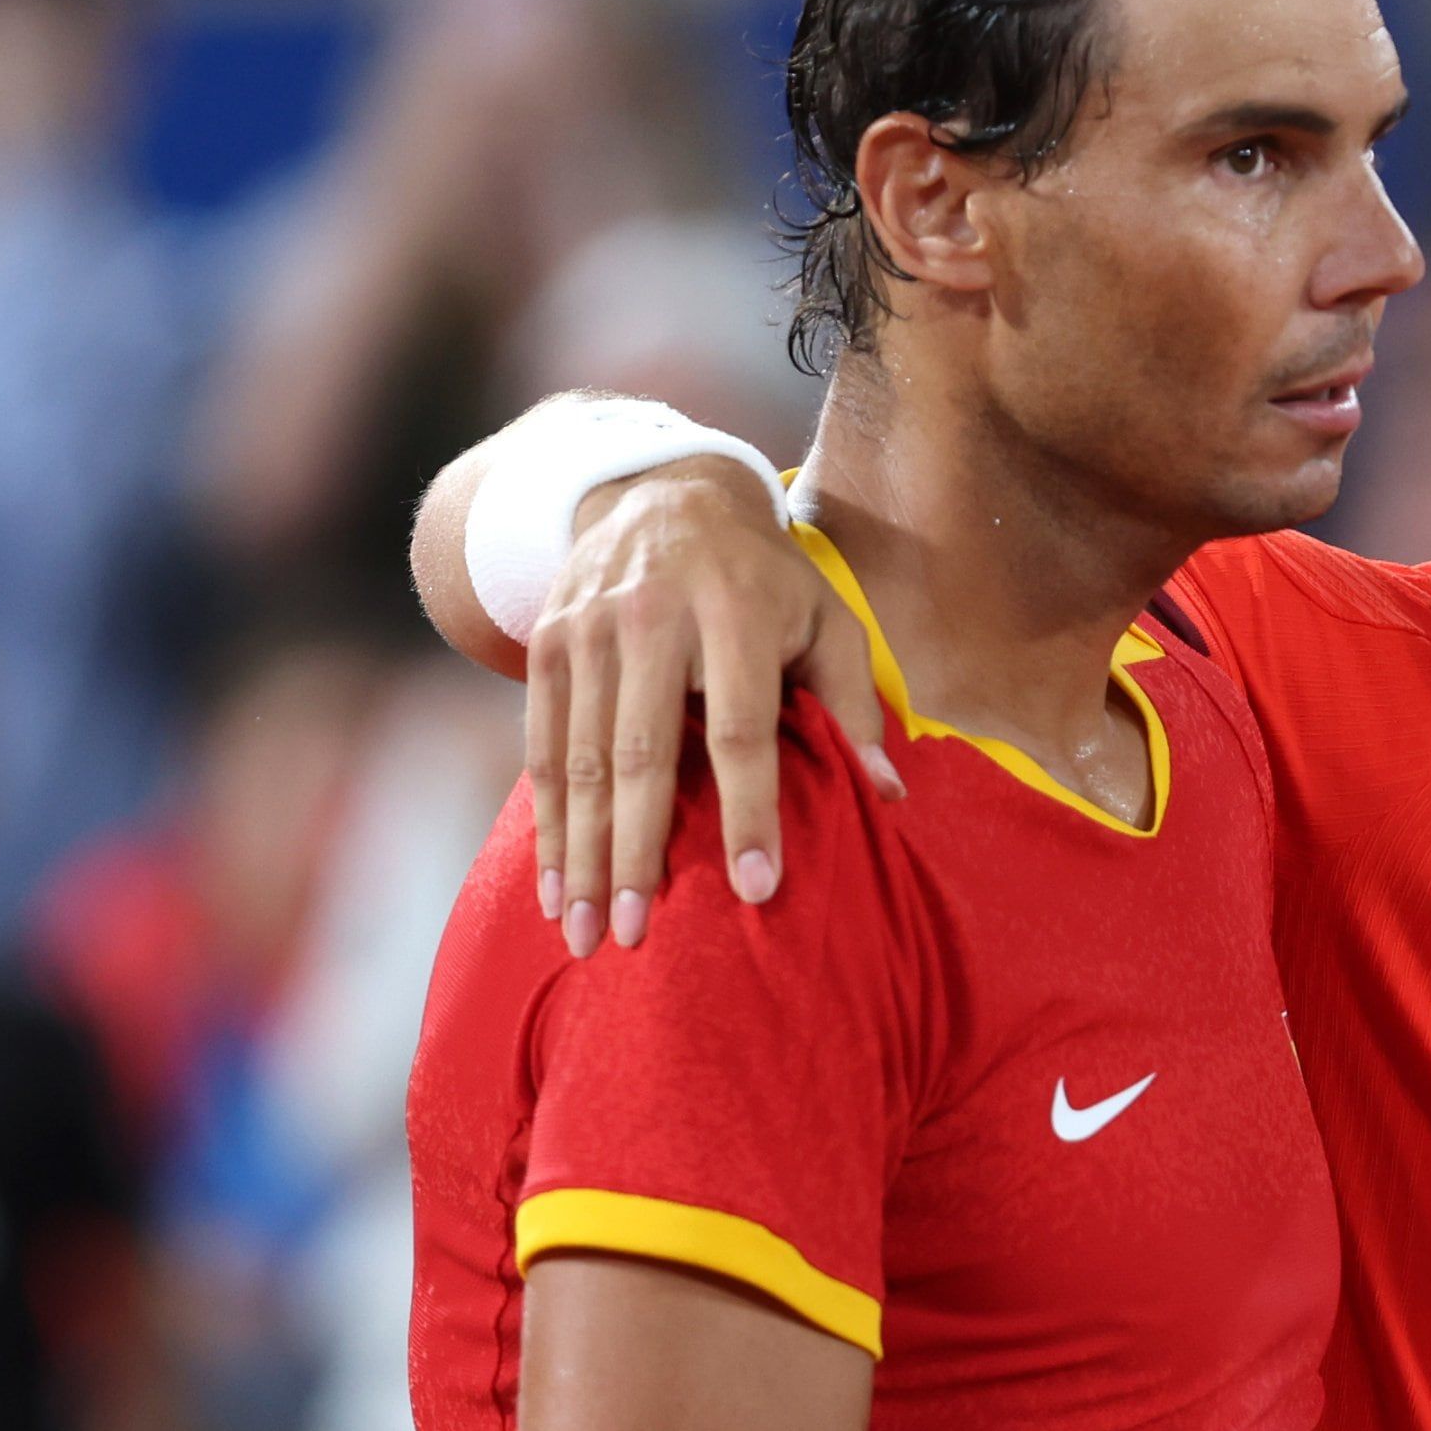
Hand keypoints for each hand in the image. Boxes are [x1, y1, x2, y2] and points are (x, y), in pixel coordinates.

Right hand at [527, 460, 897, 952]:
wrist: (662, 493)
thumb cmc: (765, 579)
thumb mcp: (827, 619)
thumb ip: (855, 703)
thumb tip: (889, 795)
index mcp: (734, 616)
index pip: (739, 730)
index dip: (748, 812)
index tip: (755, 889)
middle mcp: (651, 620)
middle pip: (640, 755)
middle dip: (636, 853)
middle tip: (635, 937)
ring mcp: (588, 631)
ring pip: (578, 760)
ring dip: (580, 855)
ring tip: (585, 933)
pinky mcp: (545, 643)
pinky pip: (541, 747)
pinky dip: (546, 822)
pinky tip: (555, 885)